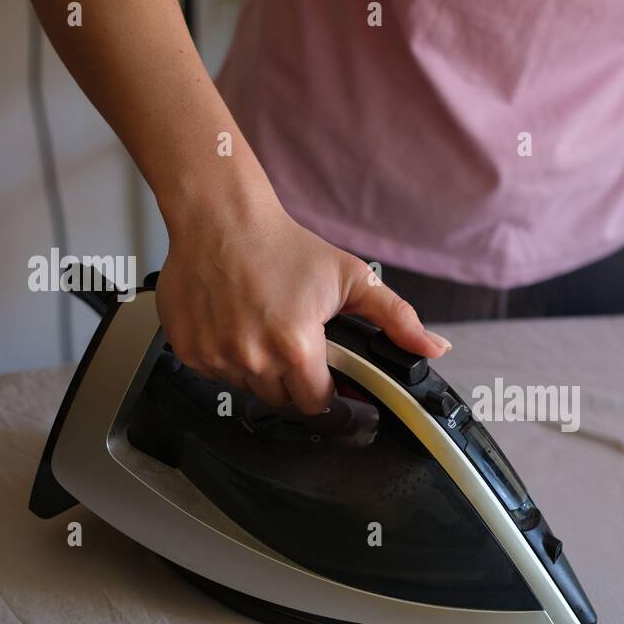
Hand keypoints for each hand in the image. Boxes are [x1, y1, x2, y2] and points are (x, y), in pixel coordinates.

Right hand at [155, 194, 449, 414]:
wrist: (222, 219)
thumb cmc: (284, 246)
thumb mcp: (353, 279)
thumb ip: (397, 319)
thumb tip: (434, 348)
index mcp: (295, 347)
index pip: (317, 404)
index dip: (327, 393)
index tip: (327, 378)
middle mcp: (252, 357)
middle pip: (283, 400)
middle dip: (295, 380)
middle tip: (295, 341)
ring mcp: (216, 356)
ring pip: (248, 387)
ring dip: (261, 370)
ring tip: (265, 328)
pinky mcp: (189, 350)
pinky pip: (216, 372)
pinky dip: (229, 358)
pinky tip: (237, 325)